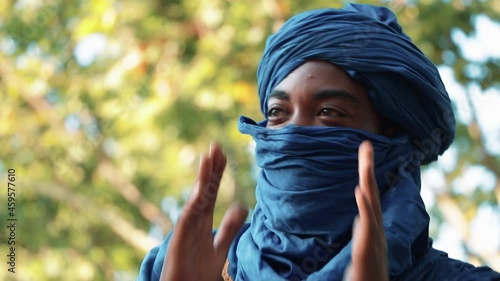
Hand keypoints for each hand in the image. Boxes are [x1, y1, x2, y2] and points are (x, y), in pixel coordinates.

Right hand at [161, 143, 247, 280]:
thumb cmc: (198, 272)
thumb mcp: (221, 248)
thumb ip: (230, 228)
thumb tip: (242, 206)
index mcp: (203, 220)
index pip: (212, 191)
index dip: (217, 173)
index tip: (223, 154)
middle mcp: (193, 220)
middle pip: (204, 190)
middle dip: (210, 168)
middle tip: (216, 145)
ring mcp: (185, 229)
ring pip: (195, 199)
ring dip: (202, 179)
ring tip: (208, 158)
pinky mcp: (179, 240)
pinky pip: (188, 218)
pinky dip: (194, 203)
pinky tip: (201, 190)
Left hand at [344, 141, 388, 280]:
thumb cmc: (367, 273)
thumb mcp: (363, 246)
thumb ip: (363, 229)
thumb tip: (361, 216)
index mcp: (372, 226)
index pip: (369, 194)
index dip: (367, 173)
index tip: (364, 151)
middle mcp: (375, 228)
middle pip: (371, 193)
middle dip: (368, 168)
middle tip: (366, 145)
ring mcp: (373, 238)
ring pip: (371, 206)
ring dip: (368, 181)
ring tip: (365, 160)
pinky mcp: (366, 250)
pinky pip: (366, 226)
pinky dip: (365, 207)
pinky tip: (360, 191)